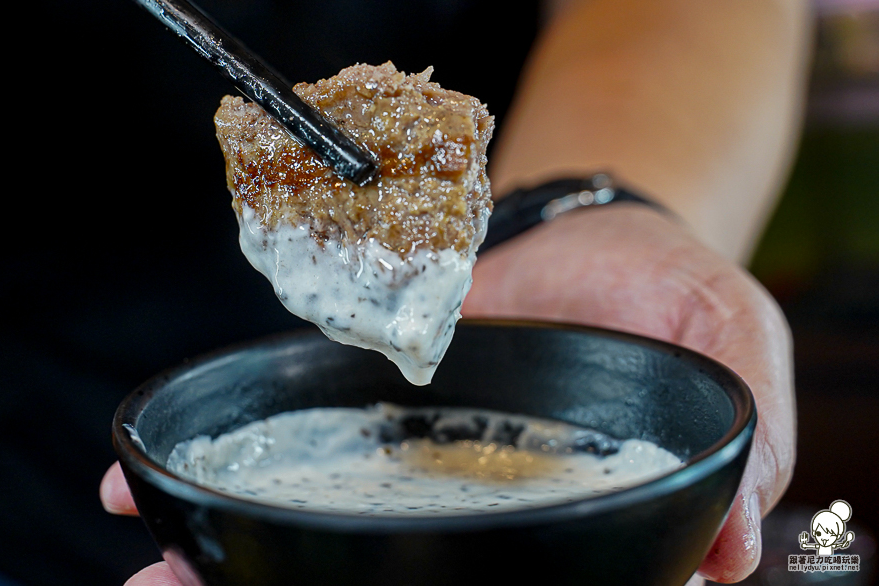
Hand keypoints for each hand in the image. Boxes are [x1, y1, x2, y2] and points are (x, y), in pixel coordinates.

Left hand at [101, 205, 793, 584]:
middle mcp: (485, 509)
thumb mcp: (728, 334)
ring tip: (164, 573)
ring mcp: (416, 466)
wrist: (586, 224)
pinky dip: (230, 472)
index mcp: (572, 514)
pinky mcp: (373, 411)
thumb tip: (735, 543)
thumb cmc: (663, 287)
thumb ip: (743, 423)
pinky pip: (297, 451)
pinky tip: (153, 487)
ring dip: (239, 559)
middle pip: (396, 575)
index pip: (526, 579)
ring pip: (326, 535)